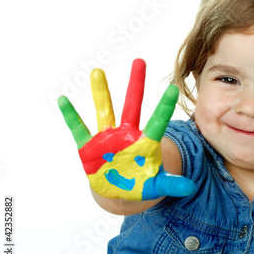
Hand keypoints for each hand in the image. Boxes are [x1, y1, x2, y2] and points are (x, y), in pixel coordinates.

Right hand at [58, 58, 195, 200]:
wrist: (119, 193)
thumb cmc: (140, 185)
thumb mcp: (157, 186)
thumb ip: (172, 184)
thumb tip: (191, 188)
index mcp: (145, 142)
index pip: (158, 121)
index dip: (164, 106)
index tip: (173, 88)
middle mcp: (127, 135)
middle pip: (132, 105)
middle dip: (136, 84)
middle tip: (140, 61)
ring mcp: (107, 138)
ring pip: (105, 110)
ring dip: (101, 92)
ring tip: (98, 71)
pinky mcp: (89, 147)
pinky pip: (79, 129)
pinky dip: (71, 115)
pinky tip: (63, 100)